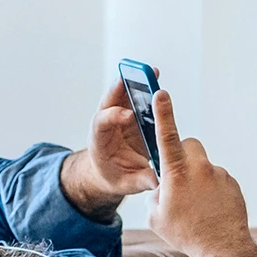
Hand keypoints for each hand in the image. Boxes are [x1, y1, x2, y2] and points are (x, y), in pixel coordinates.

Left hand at [62, 78, 160, 219]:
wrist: (108, 170)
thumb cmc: (114, 176)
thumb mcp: (125, 184)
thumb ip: (140, 180)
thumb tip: (157, 180)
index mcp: (99, 141)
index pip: (101, 123)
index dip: (113, 116)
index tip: (129, 115)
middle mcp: (106, 124)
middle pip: (109, 101)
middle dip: (120, 88)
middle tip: (135, 77)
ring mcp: (117, 116)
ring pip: (122, 94)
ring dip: (134, 82)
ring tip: (150, 72)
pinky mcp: (129, 113)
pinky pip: (134, 96)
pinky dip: (143, 85)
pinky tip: (155, 77)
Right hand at [142, 90, 256, 256]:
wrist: (222, 249)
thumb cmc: (187, 234)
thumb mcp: (156, 215)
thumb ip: (156, 193)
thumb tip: (163, 186)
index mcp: (176, 173)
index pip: (166, 135)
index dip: (163, 113)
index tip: (161, 94)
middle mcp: (200, 169)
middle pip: (189, 145)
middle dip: (181, 156)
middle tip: (178, 179)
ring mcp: (218, 174)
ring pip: (202, 165)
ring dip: (197, 178)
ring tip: (196, 206)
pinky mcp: (232, 183)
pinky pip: (216, 179)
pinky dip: (211, 189)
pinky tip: (209, 209)